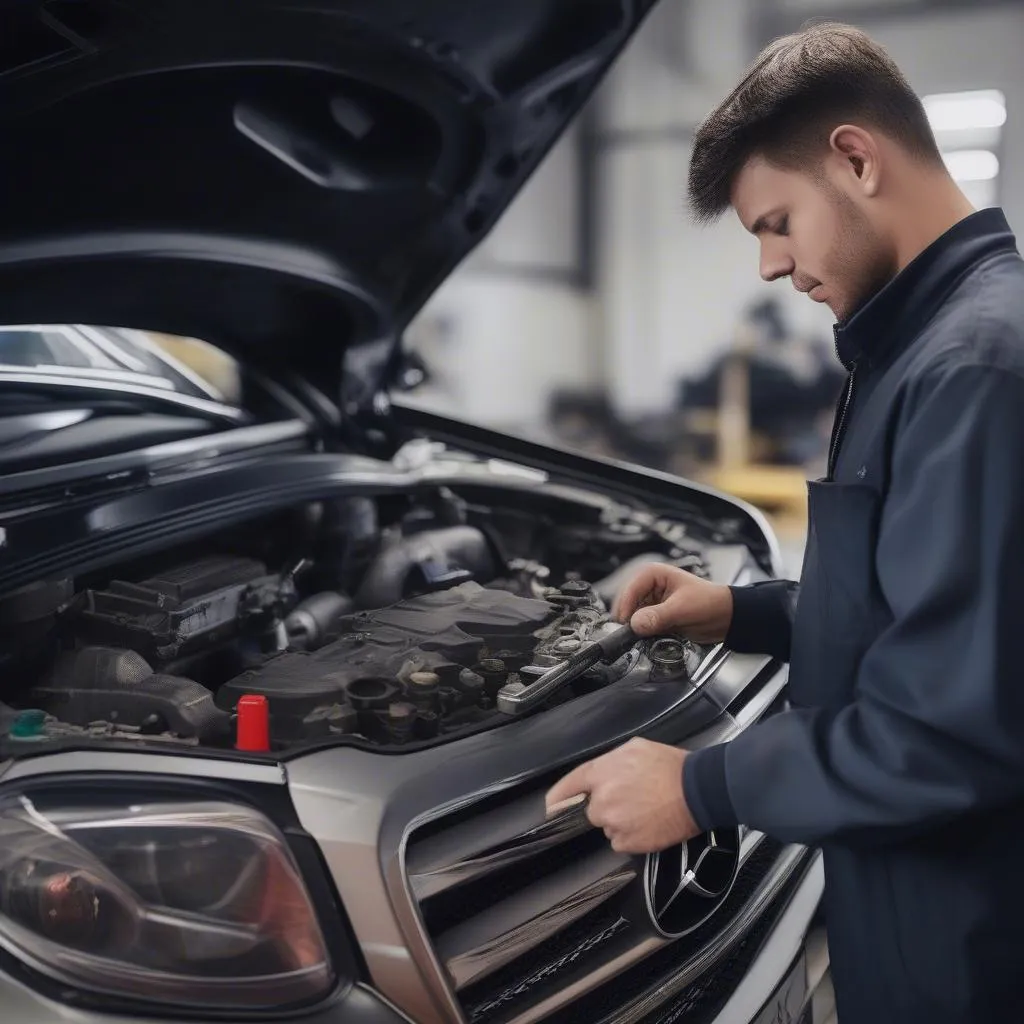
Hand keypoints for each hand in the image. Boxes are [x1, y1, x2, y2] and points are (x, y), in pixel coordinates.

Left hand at [545, 738, 700, 852]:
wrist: (697, 791)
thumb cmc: (668, 765)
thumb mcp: (633, 748)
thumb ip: (608, 763)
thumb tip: (598, 776)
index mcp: (599, 774)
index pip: (566, 789)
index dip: (557, 799)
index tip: (552, 807)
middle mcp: (601, 801)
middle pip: (591, 810)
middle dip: (606, 805)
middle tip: (631, 796)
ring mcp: (614, 824)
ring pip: (608, 825)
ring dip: (620, 820)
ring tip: (645, 808)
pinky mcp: (628, 843)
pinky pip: (620, 841)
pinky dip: (631, 835)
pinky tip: (648, 822)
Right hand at [612, 564, 732, 642]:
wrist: (726, 618)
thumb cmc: (710, 603)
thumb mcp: (682, 609)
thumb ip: (658, 616)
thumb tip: (635, 624)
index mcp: (653, 574)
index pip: (630, 589)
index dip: (626, 607)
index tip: (627, 624)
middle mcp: (649, 587)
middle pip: (627, 603)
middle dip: (630, 619)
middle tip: (634, 633)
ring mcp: (651, 602)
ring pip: (632, 616)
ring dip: (637, 627)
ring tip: (645, 636)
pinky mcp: (655, 617)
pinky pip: (641, 626)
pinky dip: (643, 633)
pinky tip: (650, 637)